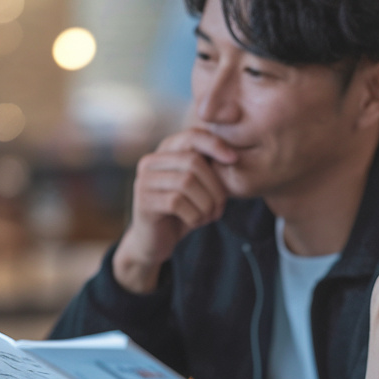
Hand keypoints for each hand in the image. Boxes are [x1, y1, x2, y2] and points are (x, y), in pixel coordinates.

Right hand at [112, 128, 237, 292]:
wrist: (155, 242)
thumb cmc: (182, 211)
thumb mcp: (199, 187)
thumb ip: (209, 169)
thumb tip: (233, 157)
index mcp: (165, 152)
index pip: (192, 136)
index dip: (215, 144)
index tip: (234, 159)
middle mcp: (150, 162)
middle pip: (193, 161)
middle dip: (214, 186)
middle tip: (220, 206)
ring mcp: (144, 181)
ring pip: (186, 182)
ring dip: (206, 203)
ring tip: (208, 216)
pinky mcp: (144, 202)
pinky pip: (177, 202)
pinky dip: (194, 215)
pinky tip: (194, 222)